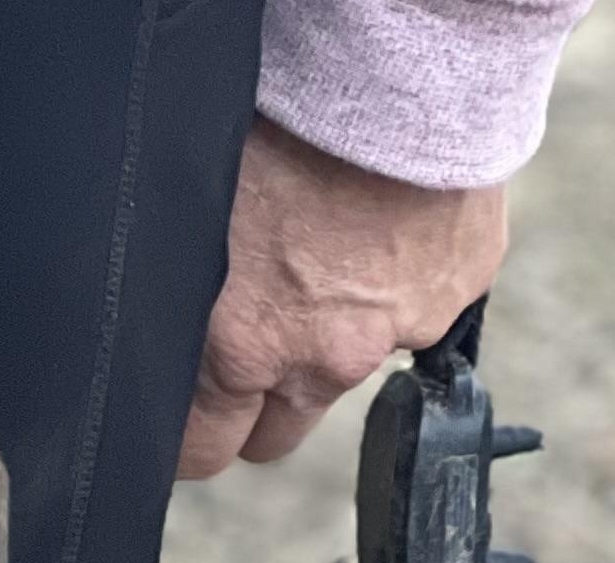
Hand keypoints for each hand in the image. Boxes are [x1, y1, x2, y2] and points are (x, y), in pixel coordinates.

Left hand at [180, 117, 509, 477]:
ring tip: (326, 259)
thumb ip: (183, 299)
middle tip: (260, 329)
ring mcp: (399, 332)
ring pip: (347, 378)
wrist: (398, 61)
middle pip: (278, 433)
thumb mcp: (197, 215)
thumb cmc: (284, 120)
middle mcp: (325, 358)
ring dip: (332, 341)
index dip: (197, 432)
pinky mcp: (456, 295)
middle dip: (262, 401)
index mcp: (243, 348)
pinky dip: (401, 285)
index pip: (205, 449)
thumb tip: (158, 337)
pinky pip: (419, 313)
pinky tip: (385, 225)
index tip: (196, 413)